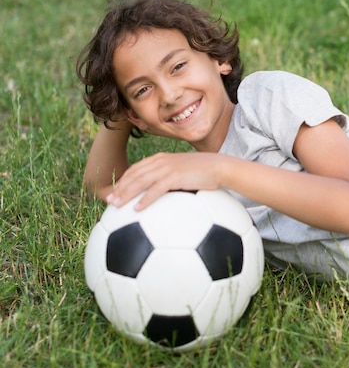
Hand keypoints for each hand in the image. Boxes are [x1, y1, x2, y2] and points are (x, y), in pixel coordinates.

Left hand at [105, 152, 222, 210]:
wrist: (219, 167)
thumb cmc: (205, 172)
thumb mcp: (184, 172)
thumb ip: (172, 178)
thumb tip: (165, 192)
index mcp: (161, 158)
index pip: (136, 168)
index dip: (123, 180)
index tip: (115, 192)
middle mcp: (161, 161)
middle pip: (134, 175)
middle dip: (119, 188)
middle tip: (109, 201)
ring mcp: (167, 168)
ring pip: (140, 181)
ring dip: (126, 194)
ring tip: (116, 206)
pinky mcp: (175, 177)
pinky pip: (155, 190)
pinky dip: (145, 199)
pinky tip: (137, 209)